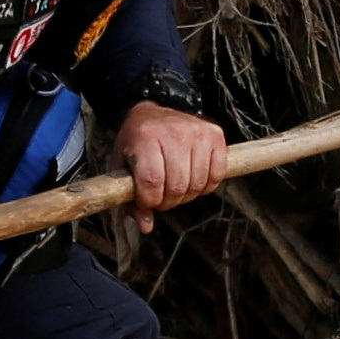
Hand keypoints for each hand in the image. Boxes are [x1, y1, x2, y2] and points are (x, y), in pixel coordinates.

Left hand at [114, 102, 227, 224]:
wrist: (153, 112)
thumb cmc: (136, 142)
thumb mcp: (122, 165)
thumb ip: (130, 198)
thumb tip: (147, 226)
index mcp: (145, 137)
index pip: (152, 181)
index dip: (150, 201)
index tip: (147, 201)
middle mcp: (174, 132)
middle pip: (177, 186)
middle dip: (167, 202)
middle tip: (161, 197)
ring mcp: (197, 133)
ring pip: (197, 185)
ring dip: (186, 196)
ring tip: (175, 189)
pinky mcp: (215, 135)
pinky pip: (216, 175)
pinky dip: (205, 187)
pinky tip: (193, 181)